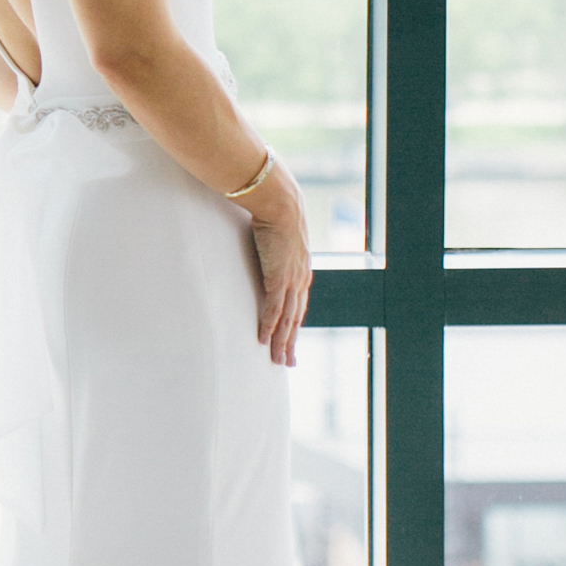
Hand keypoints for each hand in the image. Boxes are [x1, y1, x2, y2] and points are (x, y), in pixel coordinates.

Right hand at [244, 163, 311, 367]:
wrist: (281, 204)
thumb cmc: (278, 211)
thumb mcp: (280, 232)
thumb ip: (274, 242)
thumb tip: (264, 237)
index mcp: (301, 269)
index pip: (299, 303)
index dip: (295, 322)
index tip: (292, 337)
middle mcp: (300, 279)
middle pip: (296, 317)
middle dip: (292, 341)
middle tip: (289, 362)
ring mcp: (291, 280)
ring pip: (288, 320)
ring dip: (282, 342)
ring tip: (278, 360)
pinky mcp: (278, 279)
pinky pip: (273, 310)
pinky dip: (269, 327)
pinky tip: (264, 341)